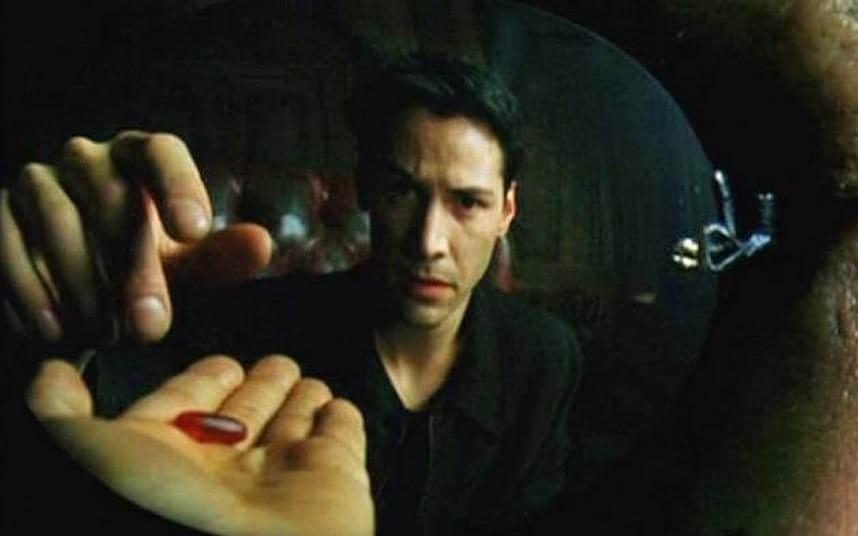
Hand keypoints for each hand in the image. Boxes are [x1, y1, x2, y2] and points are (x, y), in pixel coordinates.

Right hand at [0, 132, 272, 344]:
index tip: (194, 231)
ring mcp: (37, 182)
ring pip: (59, 222)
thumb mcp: (183, 271)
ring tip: (107, 334)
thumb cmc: (138, 275)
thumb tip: (261, 243)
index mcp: (141, 160)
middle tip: (151, 326)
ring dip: (86, 287)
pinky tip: (56, 330)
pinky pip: (10, 247)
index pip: (162, 153)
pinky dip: (35, 293)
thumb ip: (218, 259)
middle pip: (112, 196)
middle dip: (134, 267)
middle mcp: (88, 159)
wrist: (70, 302)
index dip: (179, 186)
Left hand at [27, 354, 373, 535]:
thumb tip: (52, 374)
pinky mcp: (334, 477)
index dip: (203, 382)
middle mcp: (223, 470)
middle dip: (259, 387)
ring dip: (300, 399)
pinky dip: (343, 420)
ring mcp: (280, 475)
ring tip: (306, 378)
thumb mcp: (83, 448)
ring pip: (292, 426)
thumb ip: (61, 411)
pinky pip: (342, 438)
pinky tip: (338, 404)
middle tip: (275, 362)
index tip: (221, 362)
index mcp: (166, 461)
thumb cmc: (150, 507)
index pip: (188, 408)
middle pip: (245, 416)